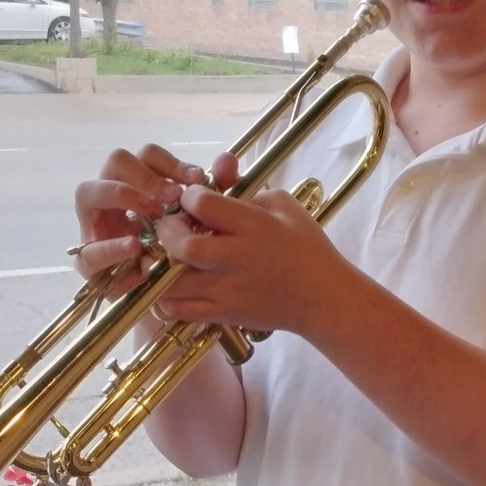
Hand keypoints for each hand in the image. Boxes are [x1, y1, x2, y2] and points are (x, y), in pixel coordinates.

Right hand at [71, 146, 239, 296]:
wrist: (177, 302)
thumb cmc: (188, 256)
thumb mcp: (206, 225)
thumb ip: (218, 192)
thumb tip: (227, 160)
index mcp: (142, 184)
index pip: (147, 155)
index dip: (170, 163)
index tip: (196, 180)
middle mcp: (114, 198)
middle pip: (116, 162)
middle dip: (145, 174)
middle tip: (172, 196)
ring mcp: (96, 226)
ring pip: (87, 192)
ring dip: (120, 195)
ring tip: (150, 212)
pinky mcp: (89, 262)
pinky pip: (88, 248)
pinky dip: (110, 247)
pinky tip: (135, 248)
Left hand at [151, 181, 355, 338]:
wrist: (323, 298)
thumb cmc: (307, 247)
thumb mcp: (285, 206)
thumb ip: (249, 188)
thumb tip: (220, 171)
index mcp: (253, 226)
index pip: (203, 204)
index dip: (189, 196)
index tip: (193, 200)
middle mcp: (237, 258)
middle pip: (183, 246)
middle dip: (167, 232)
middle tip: (171, 228)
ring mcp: (228, 290)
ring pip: (174, 281)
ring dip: (162, 266)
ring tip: (168, 257)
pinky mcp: (225, 314)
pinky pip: (181, 310)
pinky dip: (166, 299)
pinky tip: (171, 287)